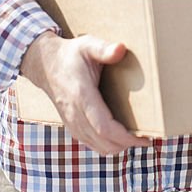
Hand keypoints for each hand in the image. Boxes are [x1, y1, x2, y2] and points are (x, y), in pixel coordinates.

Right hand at [21, 31, 150, 154]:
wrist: (45, 65)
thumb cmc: (70, 55)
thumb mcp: (87, 45)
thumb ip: (104, 49)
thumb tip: (121, 49)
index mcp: (82, 96)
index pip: (104, 127)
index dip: (125, 137)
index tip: (143, 137)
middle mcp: (75, 114)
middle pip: (104, 142)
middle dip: (127, 144)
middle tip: (146, 138)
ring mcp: (72, 123)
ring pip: (98, 146)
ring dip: (118, 146)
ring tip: (136, 138)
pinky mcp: (72, 126)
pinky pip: (92, 143)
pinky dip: (107, 145)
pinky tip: (119, 137)